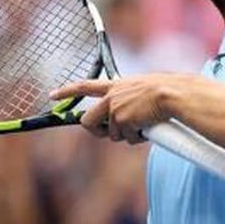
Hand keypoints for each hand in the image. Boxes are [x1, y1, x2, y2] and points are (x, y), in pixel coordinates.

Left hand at [51, 74, 186, 143]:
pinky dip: (138, 137)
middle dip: (95, 131)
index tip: (52, 95)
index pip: (84, 85)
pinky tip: (149, 127)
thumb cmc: (166, 90)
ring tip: (144, 124)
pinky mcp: (122, 121)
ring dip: (126, 134)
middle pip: (88, 120)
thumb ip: (129, 99)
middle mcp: (111, 96)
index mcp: (115, 85)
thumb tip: (127, 118)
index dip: (66, 91)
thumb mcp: (142, 89)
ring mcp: (115, 109)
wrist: (172, 94)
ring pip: (111, 134)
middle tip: (108, 132)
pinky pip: (127, 138)